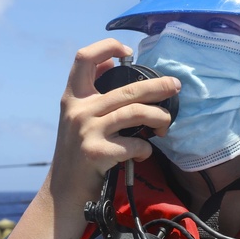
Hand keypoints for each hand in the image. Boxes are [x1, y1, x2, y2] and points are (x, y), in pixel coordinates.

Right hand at [50, 38, 179, 208]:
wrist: (64, 192)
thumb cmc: (77, 153)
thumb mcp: (75, 117)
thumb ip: (91, 91)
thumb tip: (111, 59)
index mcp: (72, 97)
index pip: (84, 58)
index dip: (106, 46)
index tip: (126, 51)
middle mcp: (78, 110)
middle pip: (126, 89)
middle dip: (158, 87)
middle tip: (175, 86)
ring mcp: (87, 131)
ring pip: (136, 113)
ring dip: (159, 118)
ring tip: (165, 125)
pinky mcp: (97, 153)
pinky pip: (135, 144)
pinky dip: (145, 148)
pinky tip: (143, 153)